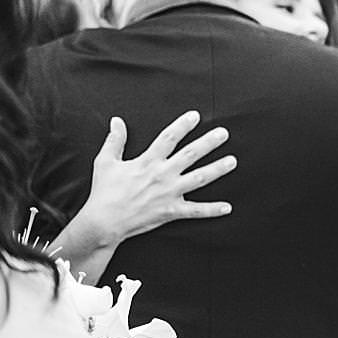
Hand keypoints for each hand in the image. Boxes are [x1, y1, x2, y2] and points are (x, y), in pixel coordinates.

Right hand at [78, 111, 235, 246]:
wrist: (104, 222)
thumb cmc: (104, 192)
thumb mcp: (105, 162)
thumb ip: (115, 140)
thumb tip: (116, 121)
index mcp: (148, 161)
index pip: (169, 138)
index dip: (182, 125)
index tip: (196, 115)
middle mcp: (162, 175)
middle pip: (190, 155)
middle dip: (208, 143)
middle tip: (223, 133)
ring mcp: (169, 193)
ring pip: (199, 179)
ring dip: (217, 169)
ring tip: (232, 161)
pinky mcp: (171, 211)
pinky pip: (195, 211)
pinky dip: (212, 210)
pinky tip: (228, 207)